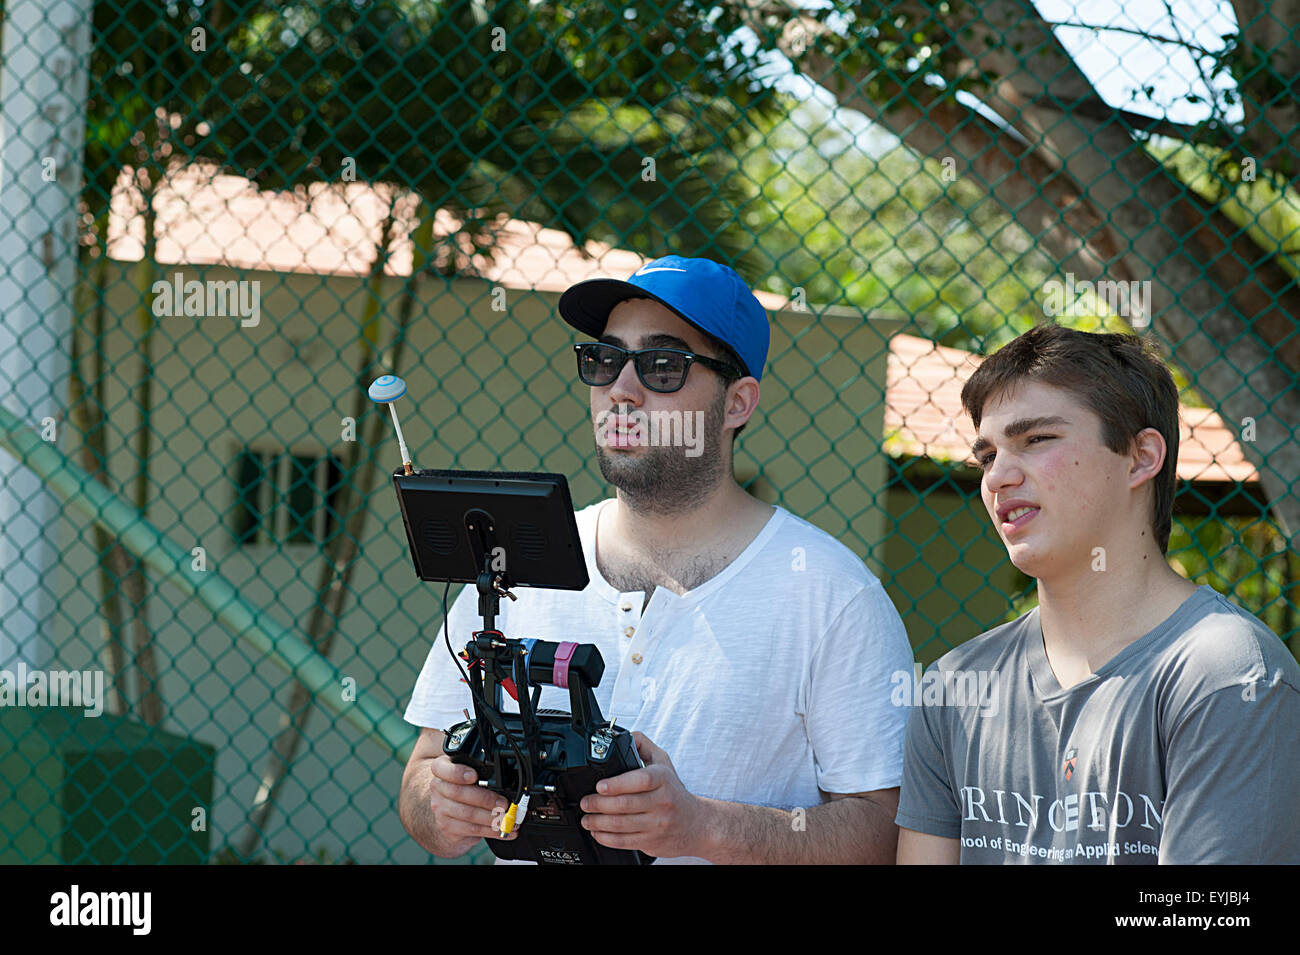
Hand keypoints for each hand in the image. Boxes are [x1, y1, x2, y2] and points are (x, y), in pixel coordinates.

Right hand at [428, 756, 518, 853]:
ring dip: (492, 818)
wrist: (448, 811)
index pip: (441, 768)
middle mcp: (438, 788)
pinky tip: (504, 830)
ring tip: (508, 819)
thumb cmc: (464, 787)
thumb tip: (508, 781)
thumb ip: (480, 772)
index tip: (474, 775)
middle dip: (485, 799)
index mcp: (441, 769)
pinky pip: (472, 829)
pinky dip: (492, 831)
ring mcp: (440, 809)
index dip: (458, 772)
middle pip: (459, 793)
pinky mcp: (447, 827)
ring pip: (467, 814)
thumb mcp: (468, 773)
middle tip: (504, 803)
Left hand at [579, 732, 711, 858]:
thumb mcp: (664, 762)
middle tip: (585, 802)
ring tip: (586, 818)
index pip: (641, 780)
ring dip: (597, 823)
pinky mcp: (651, 842)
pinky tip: (597, 832)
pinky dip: (606, 838)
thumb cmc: (674, 791)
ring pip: (621, 825)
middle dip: (598, 804)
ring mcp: (657, 824)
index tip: (599, 786)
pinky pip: (624, 841)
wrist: (696, 824)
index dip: (617, 784)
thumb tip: (623, 735)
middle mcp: (662, 802)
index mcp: (663, 779)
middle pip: (625, 804)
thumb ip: (642, 745)